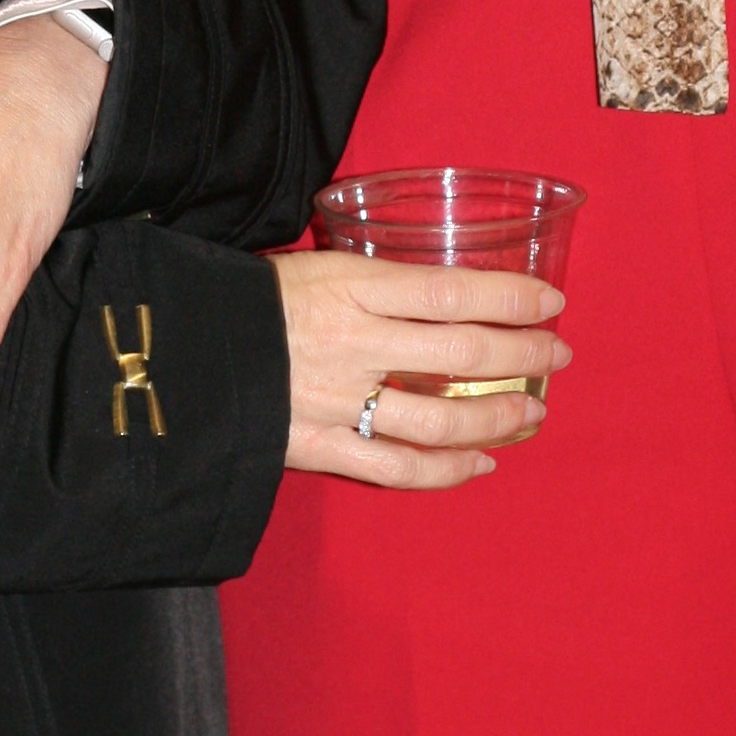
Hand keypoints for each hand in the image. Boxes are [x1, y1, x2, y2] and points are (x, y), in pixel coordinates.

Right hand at [275, 250, 568, 487]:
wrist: (178, 348)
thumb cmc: (249, 296)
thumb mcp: (316, 263)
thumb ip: (376, 280)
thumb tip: (445, 292)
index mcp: (351, 285)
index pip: (452, 291)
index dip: (511, 297)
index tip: (551, 300)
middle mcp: (354, 343)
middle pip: (460, 355)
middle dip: (521, 357)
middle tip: (557, 356)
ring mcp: (338, 402)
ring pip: (439, 421)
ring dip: (497, 418)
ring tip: (530, 414)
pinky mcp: (320, 448)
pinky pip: (396, 469)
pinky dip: (446, 471)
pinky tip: (481, 463)